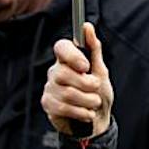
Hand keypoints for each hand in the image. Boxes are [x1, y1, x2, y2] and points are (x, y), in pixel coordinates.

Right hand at [42, 23, 112, 137]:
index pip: (61, 47)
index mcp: (67, 59)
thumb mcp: (100, 71)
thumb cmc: (99, 93)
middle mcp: (55, 71)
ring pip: (67, 93)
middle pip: (64, 73)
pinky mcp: (48, 105)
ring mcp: (50, 88)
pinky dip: (81, 112)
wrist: (98, 123)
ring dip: (87, 100)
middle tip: (96, 88)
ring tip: (94, 103)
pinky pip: (63, 107)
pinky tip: (87, 113)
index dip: (72, 55)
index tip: (86, 66)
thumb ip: (94, 49)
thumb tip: (87, 26)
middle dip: (86, 84)